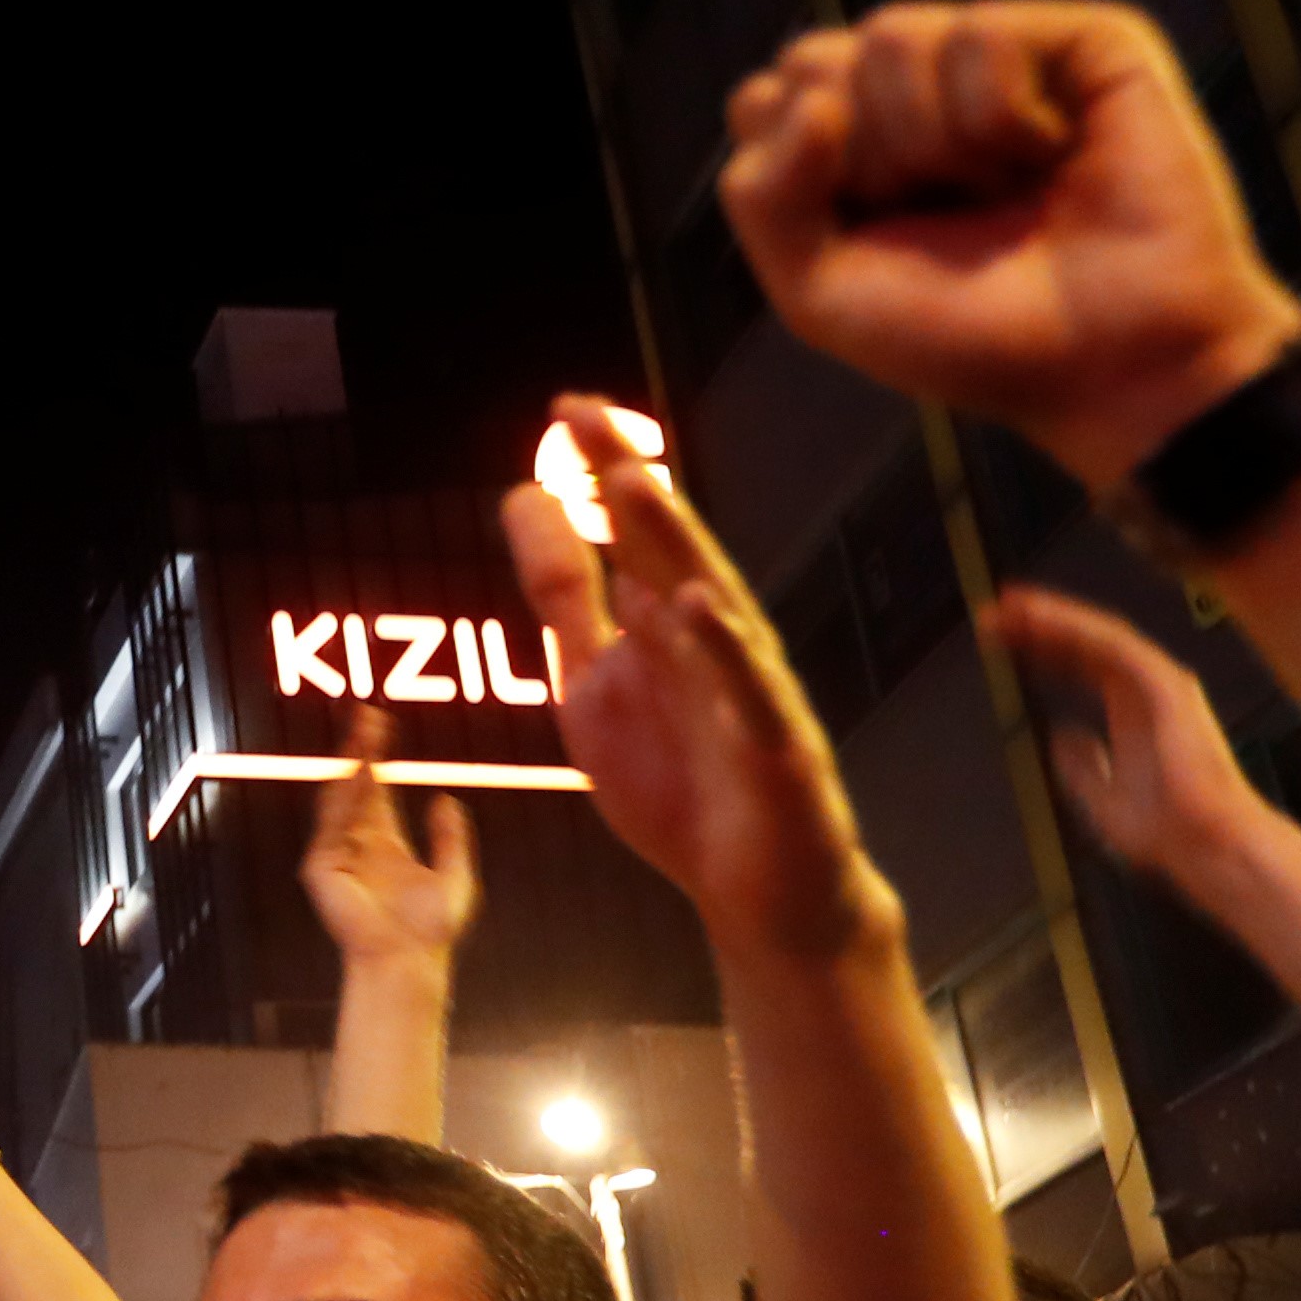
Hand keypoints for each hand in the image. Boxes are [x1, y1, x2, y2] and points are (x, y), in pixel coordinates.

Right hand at [301, 707, 477, 964]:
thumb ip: (450, 838)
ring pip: (340, 798)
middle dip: (360, 750)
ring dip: (350, 765)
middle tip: (367, 715)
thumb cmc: (431, 929)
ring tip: (363, 735)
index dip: (378, 757)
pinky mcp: (322, 869)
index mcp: (385, 842)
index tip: (381, 725)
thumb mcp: (455, 875)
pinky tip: (358, 774)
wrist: (409, 959)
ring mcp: (337, 854)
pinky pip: (331, 825)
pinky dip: (343, 799)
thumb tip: (444, 799)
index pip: (377, 790)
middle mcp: (357, 843)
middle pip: (356, 785)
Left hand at [504, 400, 891, 963]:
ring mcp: (750, 693)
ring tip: (634, 486)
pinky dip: (724, 652)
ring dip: (675, 546)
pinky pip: (749, 695)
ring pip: (712, 606)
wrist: (755, 894)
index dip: (601, 473)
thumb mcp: (592, 684)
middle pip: (668, 551)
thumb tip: (524, 500)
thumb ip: (563, 598)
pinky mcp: (776, 751)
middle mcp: (713, 643)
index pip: (632, 536)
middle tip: (585, 417)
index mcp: (666, 626)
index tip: (564, 407)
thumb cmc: (680, 787)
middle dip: (626, 482)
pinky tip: (697, 608)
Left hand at [718, 0, 1300, 489]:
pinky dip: (1005, 119)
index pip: (763, 99)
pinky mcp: (1078, 39)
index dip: (801, 179)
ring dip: (937, 143)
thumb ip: (761, 195)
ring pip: (890, 35)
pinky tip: (1054, 156)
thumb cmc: (973, 335)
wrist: (1113, 367)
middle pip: (813, 60)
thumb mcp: (819, 292)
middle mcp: (917, 87)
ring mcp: (998, 56)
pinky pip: (979, 34)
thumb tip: (811, 99)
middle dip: (867, 159)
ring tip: (1004, 189)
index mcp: (850, 139)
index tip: (873, 238)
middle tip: (946, 215)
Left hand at [984, 583, 1265, 878]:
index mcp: (1133, 713)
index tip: (1003, 639)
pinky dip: (1076, 626)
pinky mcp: (1166, 685)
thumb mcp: (1102, 799)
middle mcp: (1147, 691)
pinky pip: (1115, 644)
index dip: (1045, 647)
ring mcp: (1160, 684)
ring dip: (1052, 616)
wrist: (1208, 846)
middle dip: (1039, 625)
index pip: (1083, 664)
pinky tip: (1042, 618)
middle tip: (994, 613)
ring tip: (1008, 605)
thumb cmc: (1167, 831)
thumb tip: (1062, 735)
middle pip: (1085, 643)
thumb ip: (1081, 765)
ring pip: (1098, 635)